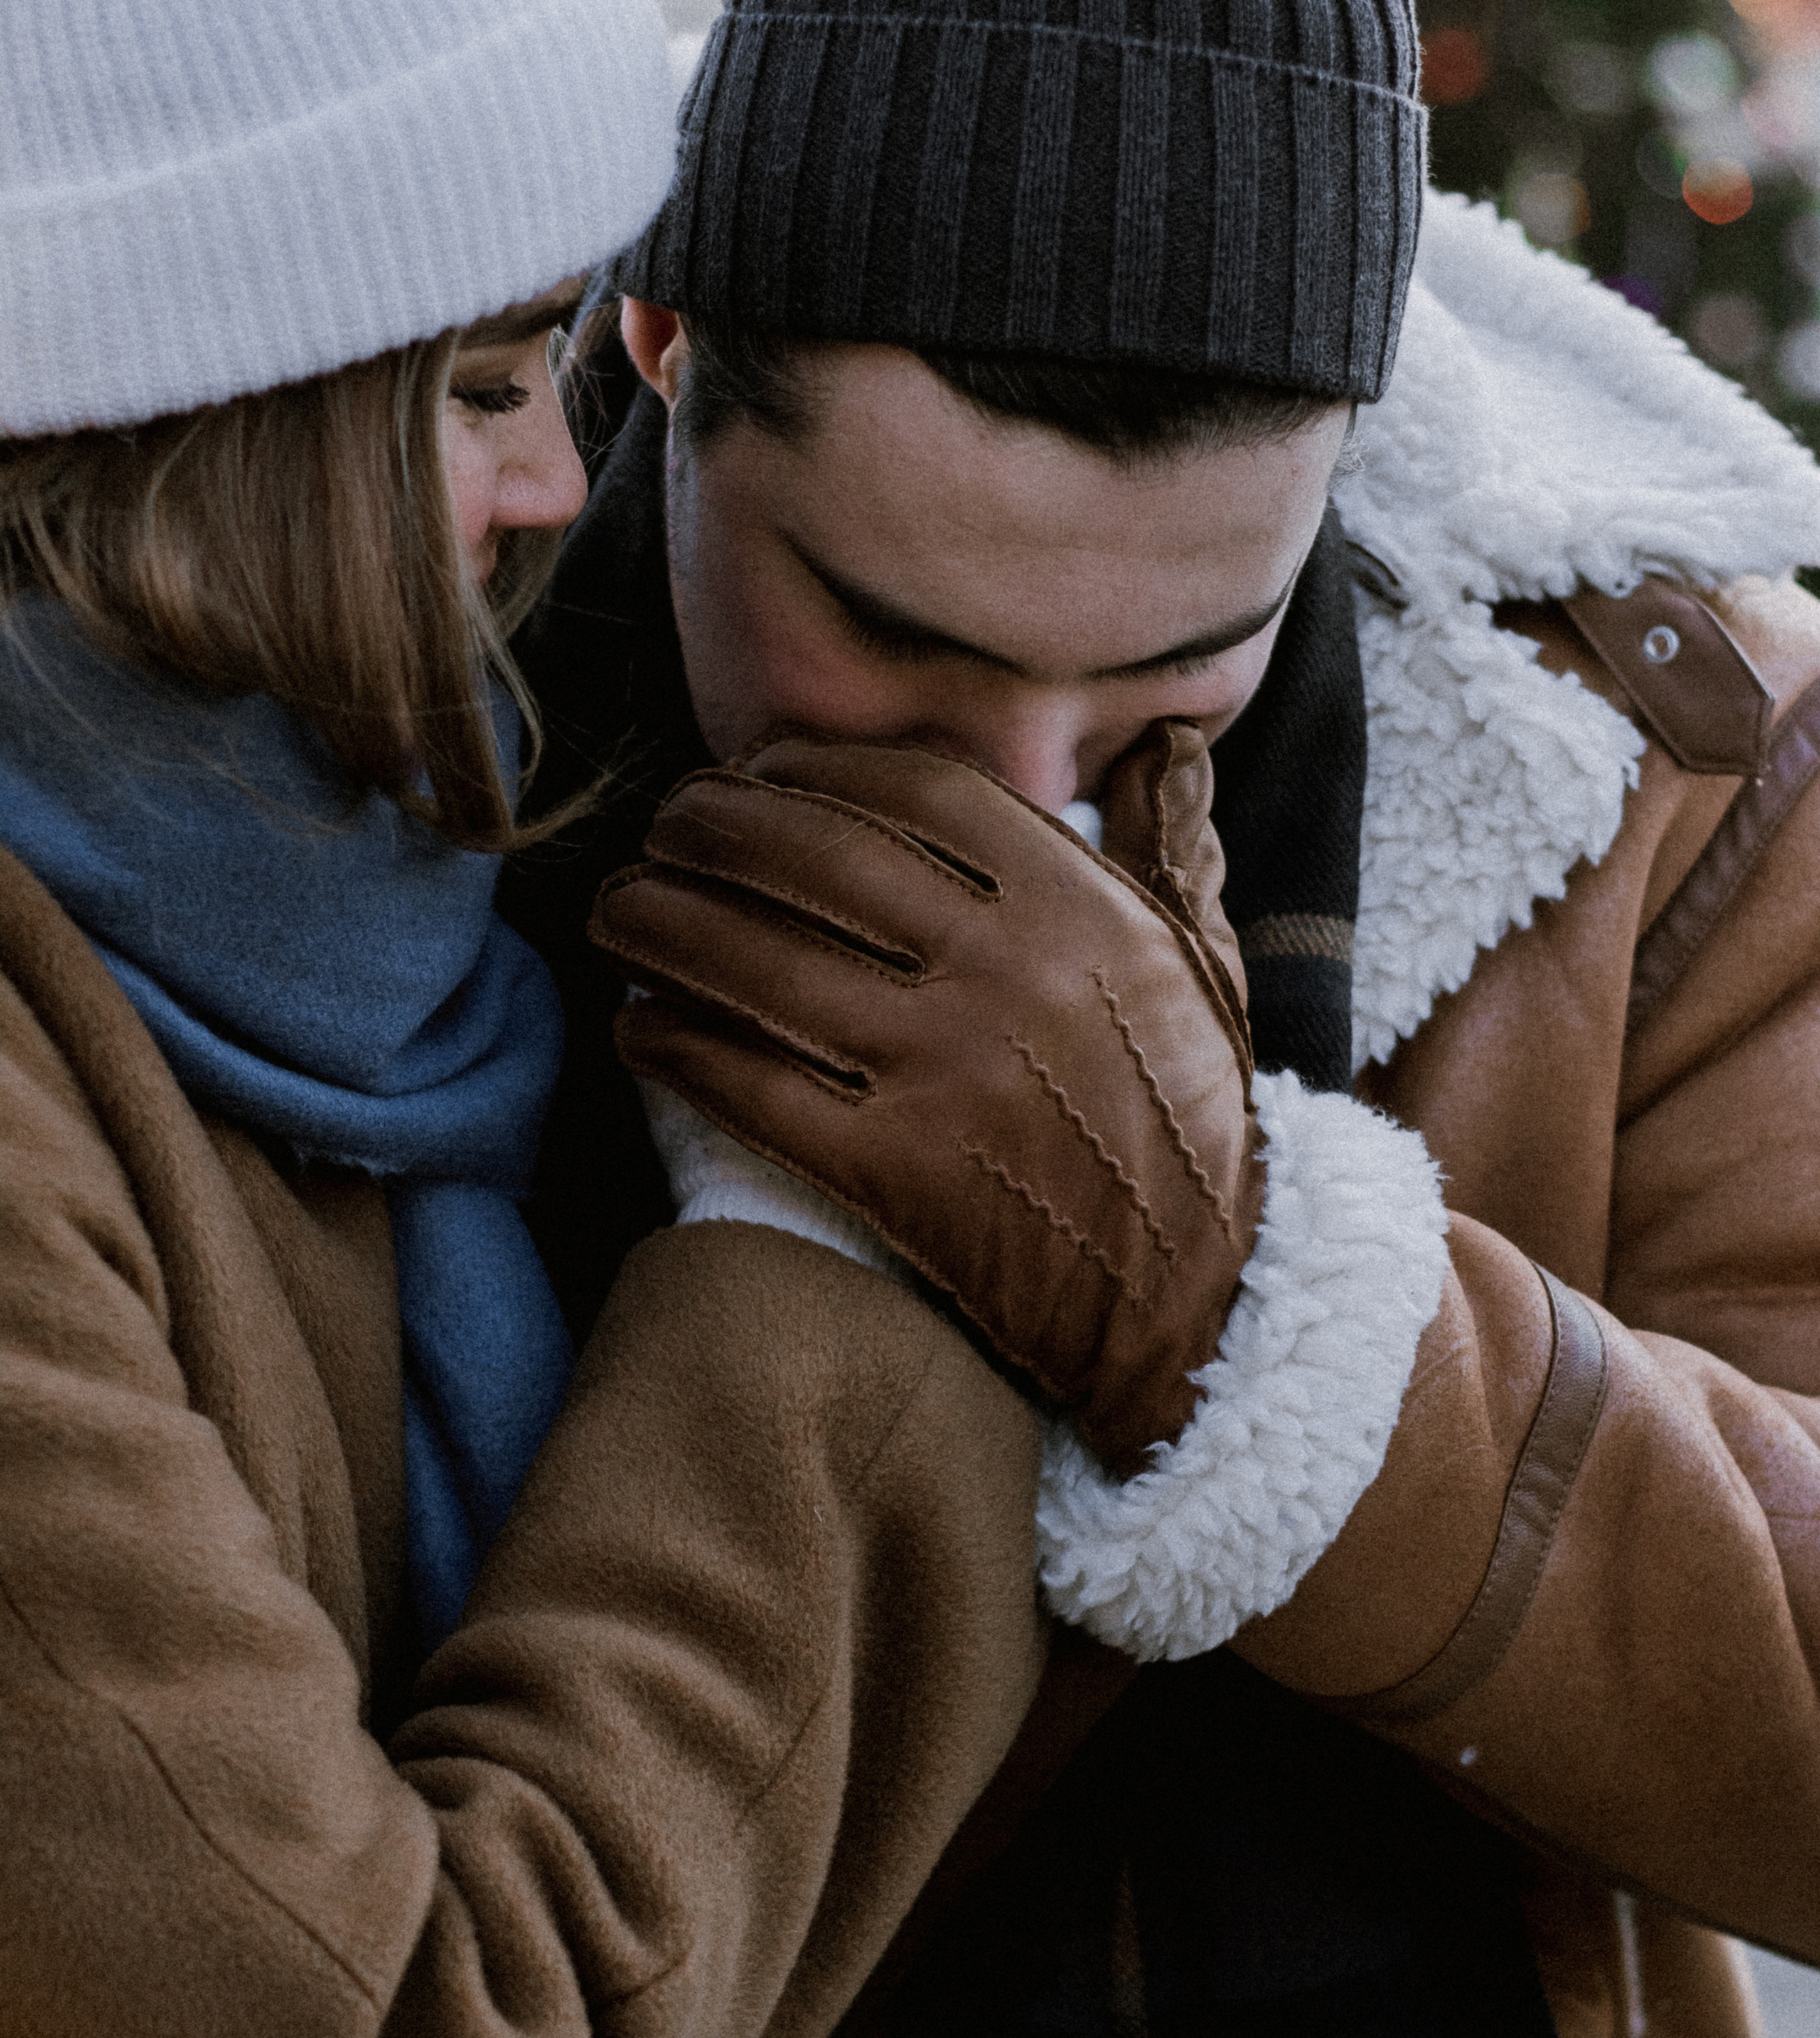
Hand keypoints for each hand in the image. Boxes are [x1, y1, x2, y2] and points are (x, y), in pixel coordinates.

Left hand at [589, 725, 1259, 1471]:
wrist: (1199, 1300)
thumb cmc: (1192, 1122)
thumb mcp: (1206, 964)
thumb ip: (1175, 841)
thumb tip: (1165, 737)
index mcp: (1075, 904)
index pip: (910, 793)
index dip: (810, 769)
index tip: (754, 768)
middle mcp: (1003, 970)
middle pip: (809, 859)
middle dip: (707, 830)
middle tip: (659, 831)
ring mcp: (942, 1071)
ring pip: (757, 965)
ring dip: (661, 928)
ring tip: (617, 913)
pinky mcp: (894, 1170)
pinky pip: (750, 1086)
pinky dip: (675, 1048)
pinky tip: (636, 1030)